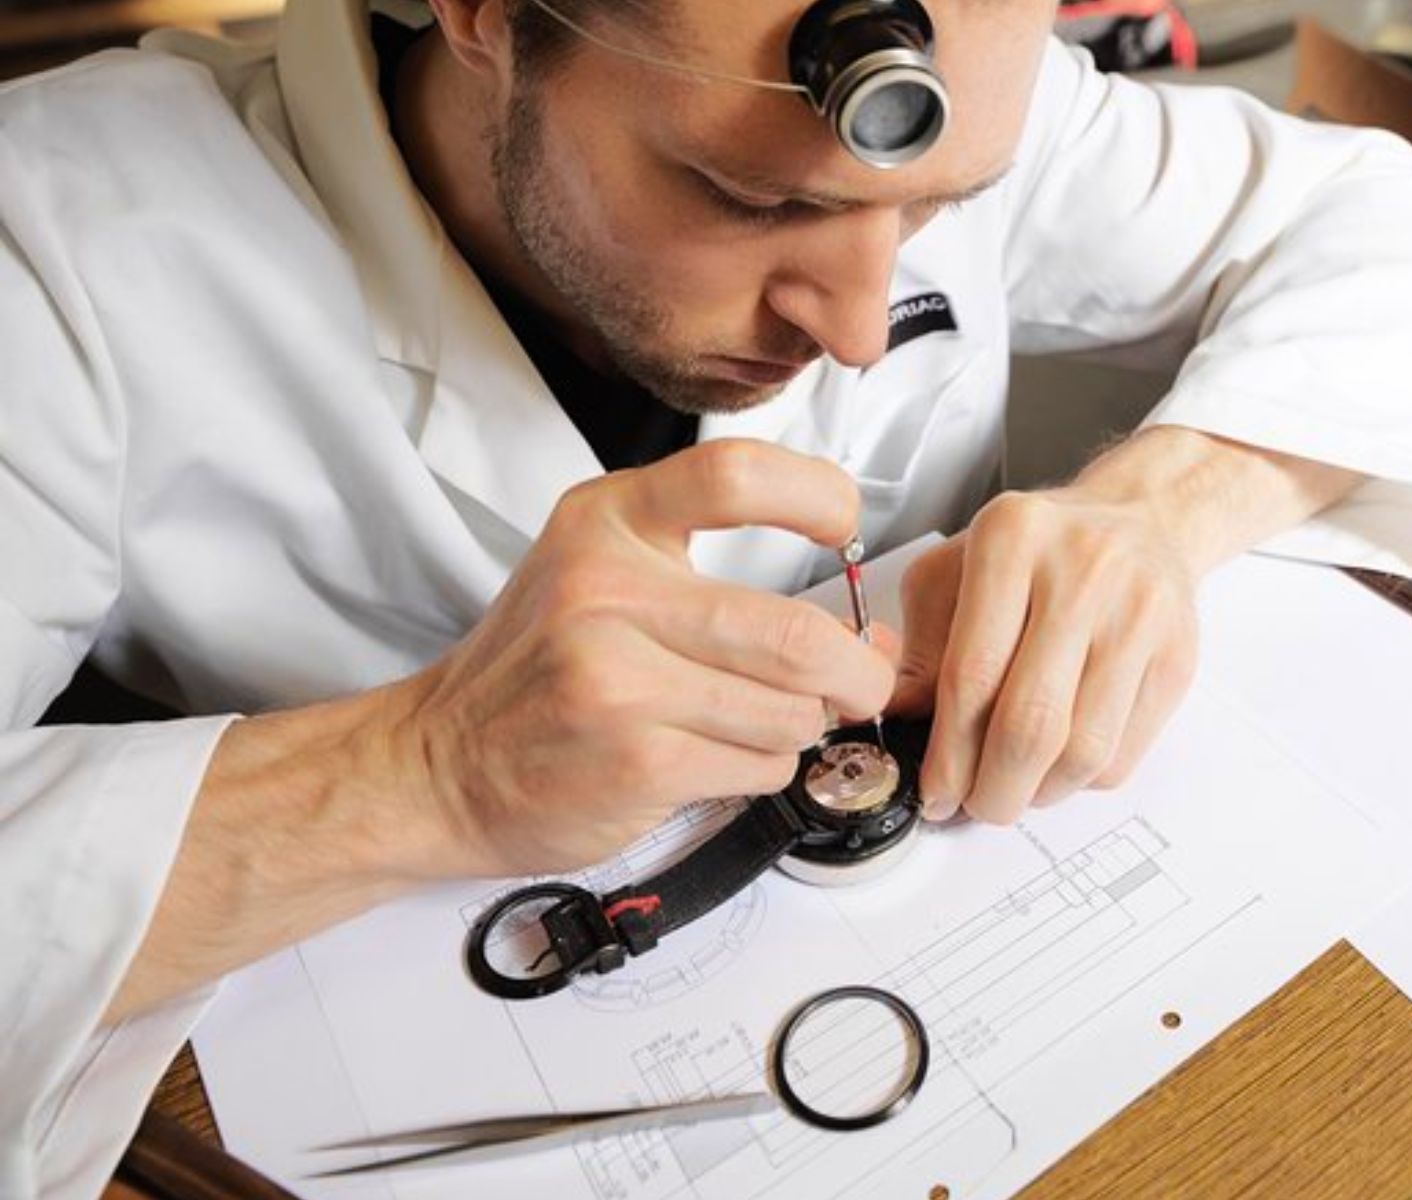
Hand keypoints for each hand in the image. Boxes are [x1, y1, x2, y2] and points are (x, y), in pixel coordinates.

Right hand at [397, 440, 894, 875]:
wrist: (438, 763)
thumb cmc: (537, 672)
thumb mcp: (603, 577)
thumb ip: (721, 579)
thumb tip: (863, 624)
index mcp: (607, 524)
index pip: (737, 475)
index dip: (816, 496)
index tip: (842, 526)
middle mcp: (609, 591)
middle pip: (794, 631)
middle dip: (853, 671)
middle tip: (860, 680)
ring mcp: (618, 680)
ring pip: (788, 709)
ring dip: (798, 728)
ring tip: (753, 723)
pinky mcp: (635, 760)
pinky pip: (759, 765)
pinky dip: (763, 768)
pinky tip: (716, 758)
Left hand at [891, 487, 1198, 823]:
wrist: (1140, 521)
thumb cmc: (1038, 553)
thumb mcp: (954, 573)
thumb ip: (920, 648)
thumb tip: (900, 723)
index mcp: (1013, 539)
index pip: (973, 674)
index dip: (950, 753)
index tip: (936, 790)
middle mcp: (1083, 571)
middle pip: (1032, 722)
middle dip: (995, 789)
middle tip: (976, 805)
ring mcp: (1139, 615)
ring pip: (1084, 751)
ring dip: (1040, 793)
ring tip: (1017, 787)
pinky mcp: (1177, 657)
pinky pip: (1123, 755)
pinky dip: (1082, 780)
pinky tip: (1060, 762)